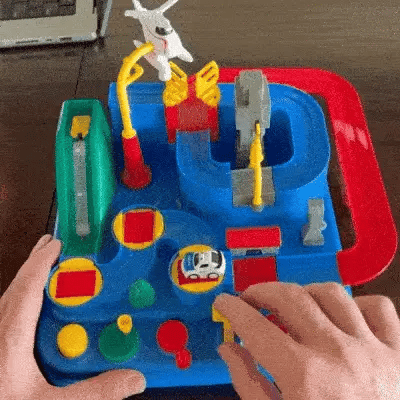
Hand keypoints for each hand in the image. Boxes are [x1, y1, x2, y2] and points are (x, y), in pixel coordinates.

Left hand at [0, 235, 145, 399]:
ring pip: (11, 297)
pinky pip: (10, 312)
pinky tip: (38, 308)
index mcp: (11, 337)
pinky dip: (24, 298)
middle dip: (35, 262)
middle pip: (17, 285)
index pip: (27, 286)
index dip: (42, 261)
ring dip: (29, 278)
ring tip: (48, 268)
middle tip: (54, 245)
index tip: (57, 244)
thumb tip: (133, 378)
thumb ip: (94, 392)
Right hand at [213, 281, 399, 399]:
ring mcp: (372, 350)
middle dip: (262, 291)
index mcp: (304, 377)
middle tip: (252, 299)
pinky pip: (377, 307)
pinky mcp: (399, 352)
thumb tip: (229, 350)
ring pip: (331, 293)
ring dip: (304, 293)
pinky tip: (342, 316)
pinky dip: (356, 304)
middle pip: (290, 297)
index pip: (255, 326)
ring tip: (293, 305)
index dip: (233, 308)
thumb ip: (249, 385)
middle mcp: (337, 355)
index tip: (226, 303)